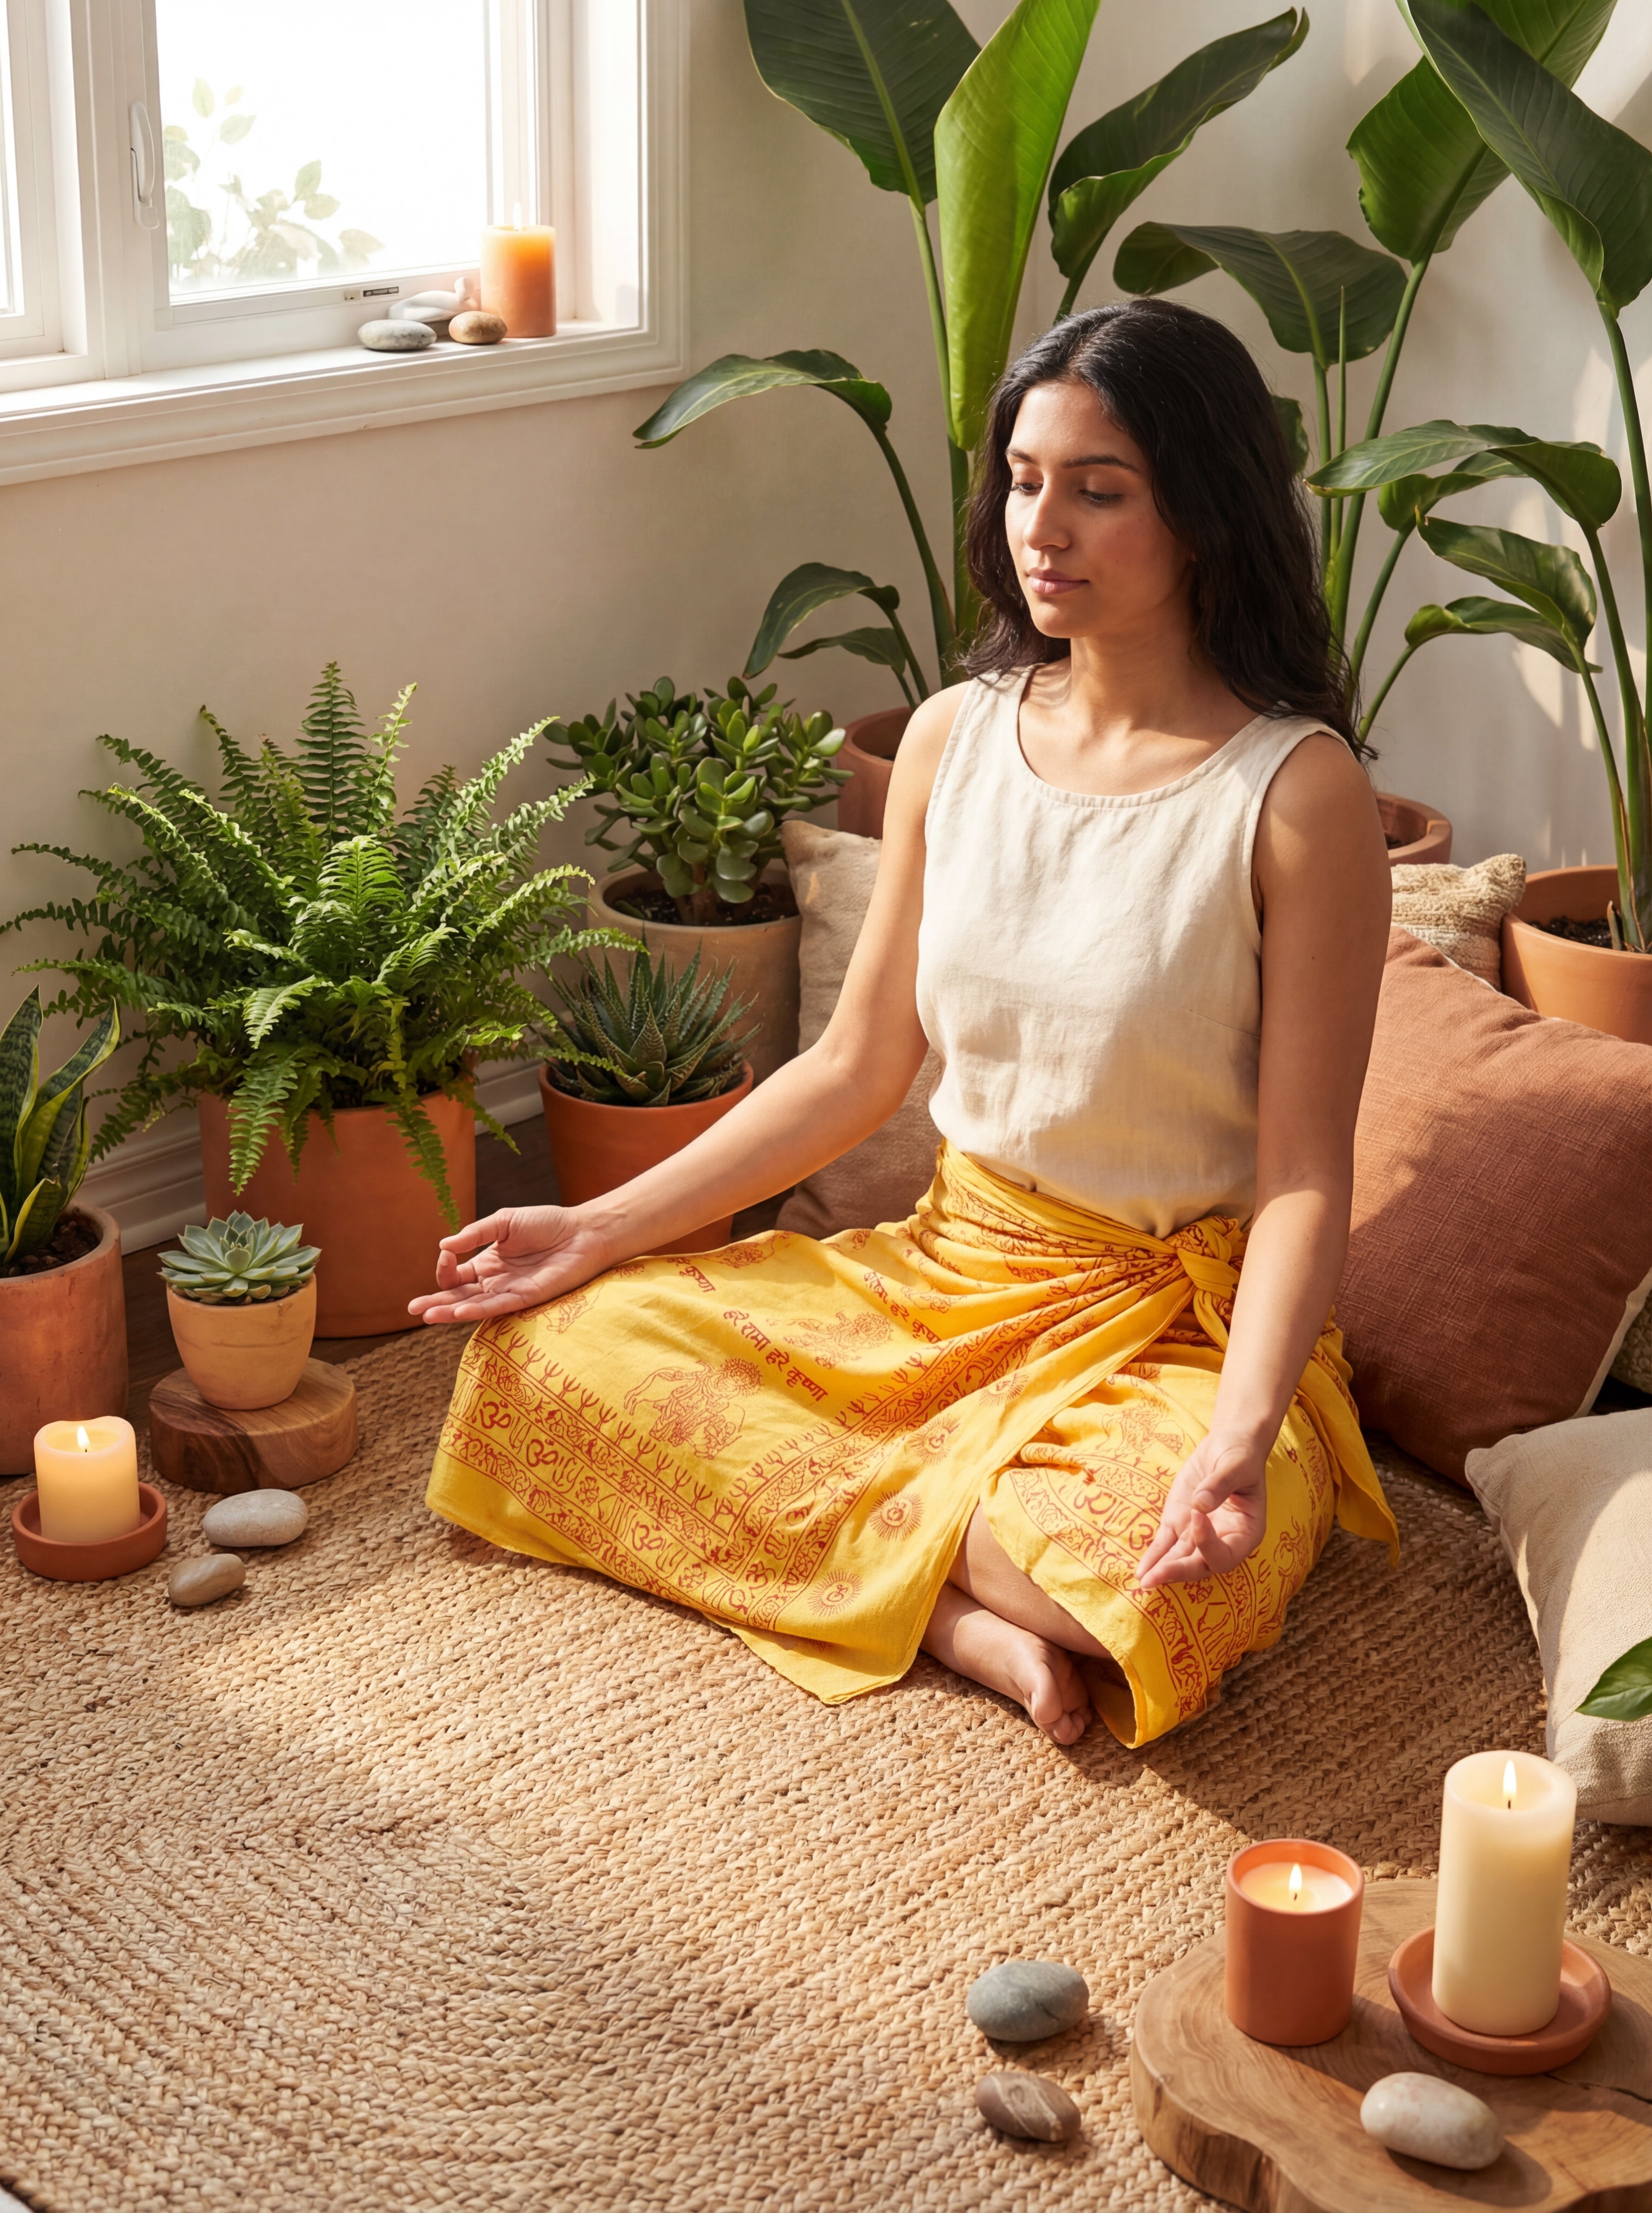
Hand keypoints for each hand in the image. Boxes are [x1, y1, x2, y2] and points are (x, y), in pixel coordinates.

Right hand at [408, 1205, 613, 1324]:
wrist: (582, 1232)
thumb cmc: (547, 1223)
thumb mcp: (504, 1222)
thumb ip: (475, 1233)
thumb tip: (444, 1244)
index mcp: (487, 1263)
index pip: (456, 1275)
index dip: (445, 1267)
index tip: (444, 1253)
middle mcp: (495, 1282)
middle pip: (459, 1296)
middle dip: (435, 1302)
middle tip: (412, 1309)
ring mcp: (509, 1292)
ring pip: (473, 1307)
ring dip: (449, 1312)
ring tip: (426, 1316)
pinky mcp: (526, 1299)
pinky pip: (496, 1307)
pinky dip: (476, 1310)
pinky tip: (458, 1312)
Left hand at [1134, 1432, 1269, 1591]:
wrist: (1227, 1444)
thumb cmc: (1240, 1455)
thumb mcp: (1237, 1465)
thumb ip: (1220, 1485)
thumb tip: (1200, 1504)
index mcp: (1246, 1532)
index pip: (1226, 1553)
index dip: (1209, 1543)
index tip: (1196, 1515)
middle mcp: (1223, 1539)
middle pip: (1201, 1564)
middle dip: (1178, 1571)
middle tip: (1154, 1577)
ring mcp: (1198, 1533)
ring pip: (1180, 1559)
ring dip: (1162, 1570)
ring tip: (1143, 1581)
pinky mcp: (1179, 1523)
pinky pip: (1165, 1545)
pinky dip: (1153, 1557)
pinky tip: (1141, 1570)